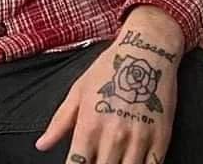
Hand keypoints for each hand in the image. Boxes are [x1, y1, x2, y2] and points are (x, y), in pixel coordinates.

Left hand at [36, 7, 183, 163]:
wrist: (148, 49)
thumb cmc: (110, 67)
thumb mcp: (79, 89)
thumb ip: (60, 121)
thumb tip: (42, 145)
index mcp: (89, 125)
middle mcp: (113, 136)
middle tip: (98, 161)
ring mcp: (139, 139)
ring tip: (115, 161)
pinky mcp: (161, 138)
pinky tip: (134, 162)